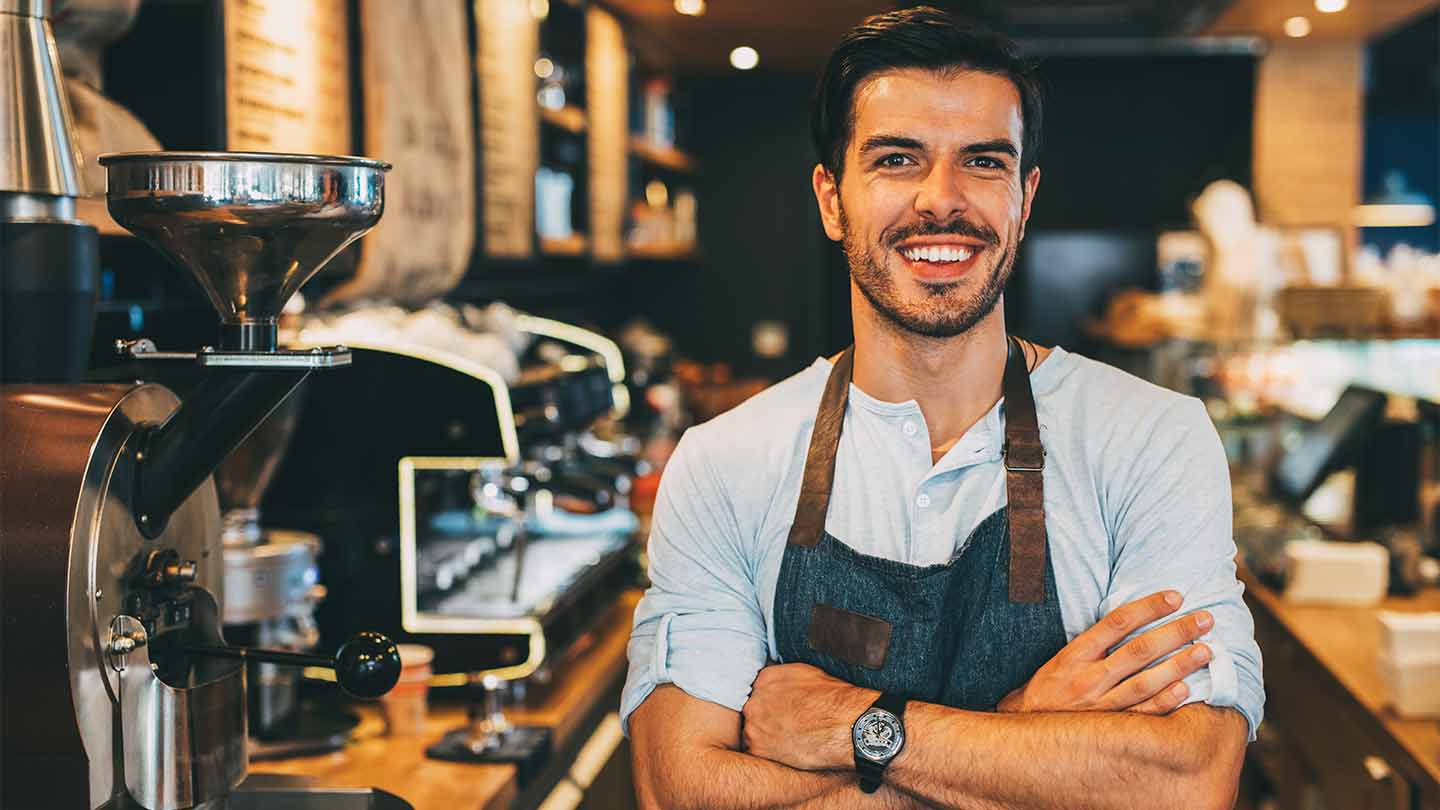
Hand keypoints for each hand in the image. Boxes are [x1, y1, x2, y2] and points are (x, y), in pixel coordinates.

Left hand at [742, 663, 875, 770]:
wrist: (844, 725)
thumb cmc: (833, 700)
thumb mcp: (807, 672)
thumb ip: (784, 677)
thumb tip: (781, 684)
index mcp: (765, 679)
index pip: (757, 688)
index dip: (770, 701)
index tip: (779, 709)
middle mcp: (754, 700)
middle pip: (753, 710)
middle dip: (766, 718)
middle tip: (785, 725)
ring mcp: (753, 725)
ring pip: (753, 731)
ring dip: (765, 736)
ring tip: (788, 739)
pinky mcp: (758, 748)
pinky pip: (756, 751)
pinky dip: (769, 753)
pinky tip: (786, 750)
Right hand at [997, 590, 1212, 714]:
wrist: (1026, 730)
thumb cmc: (1049, 689)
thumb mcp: (1063, 658)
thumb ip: (1095, 642)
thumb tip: (1135, 618)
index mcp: (1075, 654)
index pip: (1117, 622)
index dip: (1149, 607)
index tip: (1176, 596)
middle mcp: (1089, 677)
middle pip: (1139, 650)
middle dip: (1175, 632)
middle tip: (1205, 619)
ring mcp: (1100, 705)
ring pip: (1146, 682)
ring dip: (1179, 665)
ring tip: (1206, 650)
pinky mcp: (1108, 728)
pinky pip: (1141, 714)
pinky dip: (1164, 702)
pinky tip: (1186, 689)